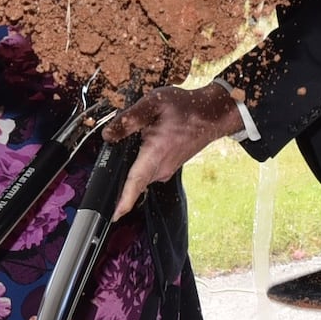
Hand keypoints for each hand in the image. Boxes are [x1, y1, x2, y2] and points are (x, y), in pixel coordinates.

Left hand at [118, 86, 242, 195]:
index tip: (115, 216)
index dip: (124, 201)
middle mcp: (161, 167)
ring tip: (140, 136)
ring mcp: (166, 170)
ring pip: (140, 172)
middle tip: (122, 144)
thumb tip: (108, 135)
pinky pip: (148, 169)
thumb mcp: (154, 103)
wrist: (212, 114)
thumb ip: (129, 119)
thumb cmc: (187, 109)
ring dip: (133, 161)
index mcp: (156, 154)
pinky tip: (146, 142)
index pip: (135, 182)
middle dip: (120, 168)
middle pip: (132, 177)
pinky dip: (142, 160)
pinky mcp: (168, 168)